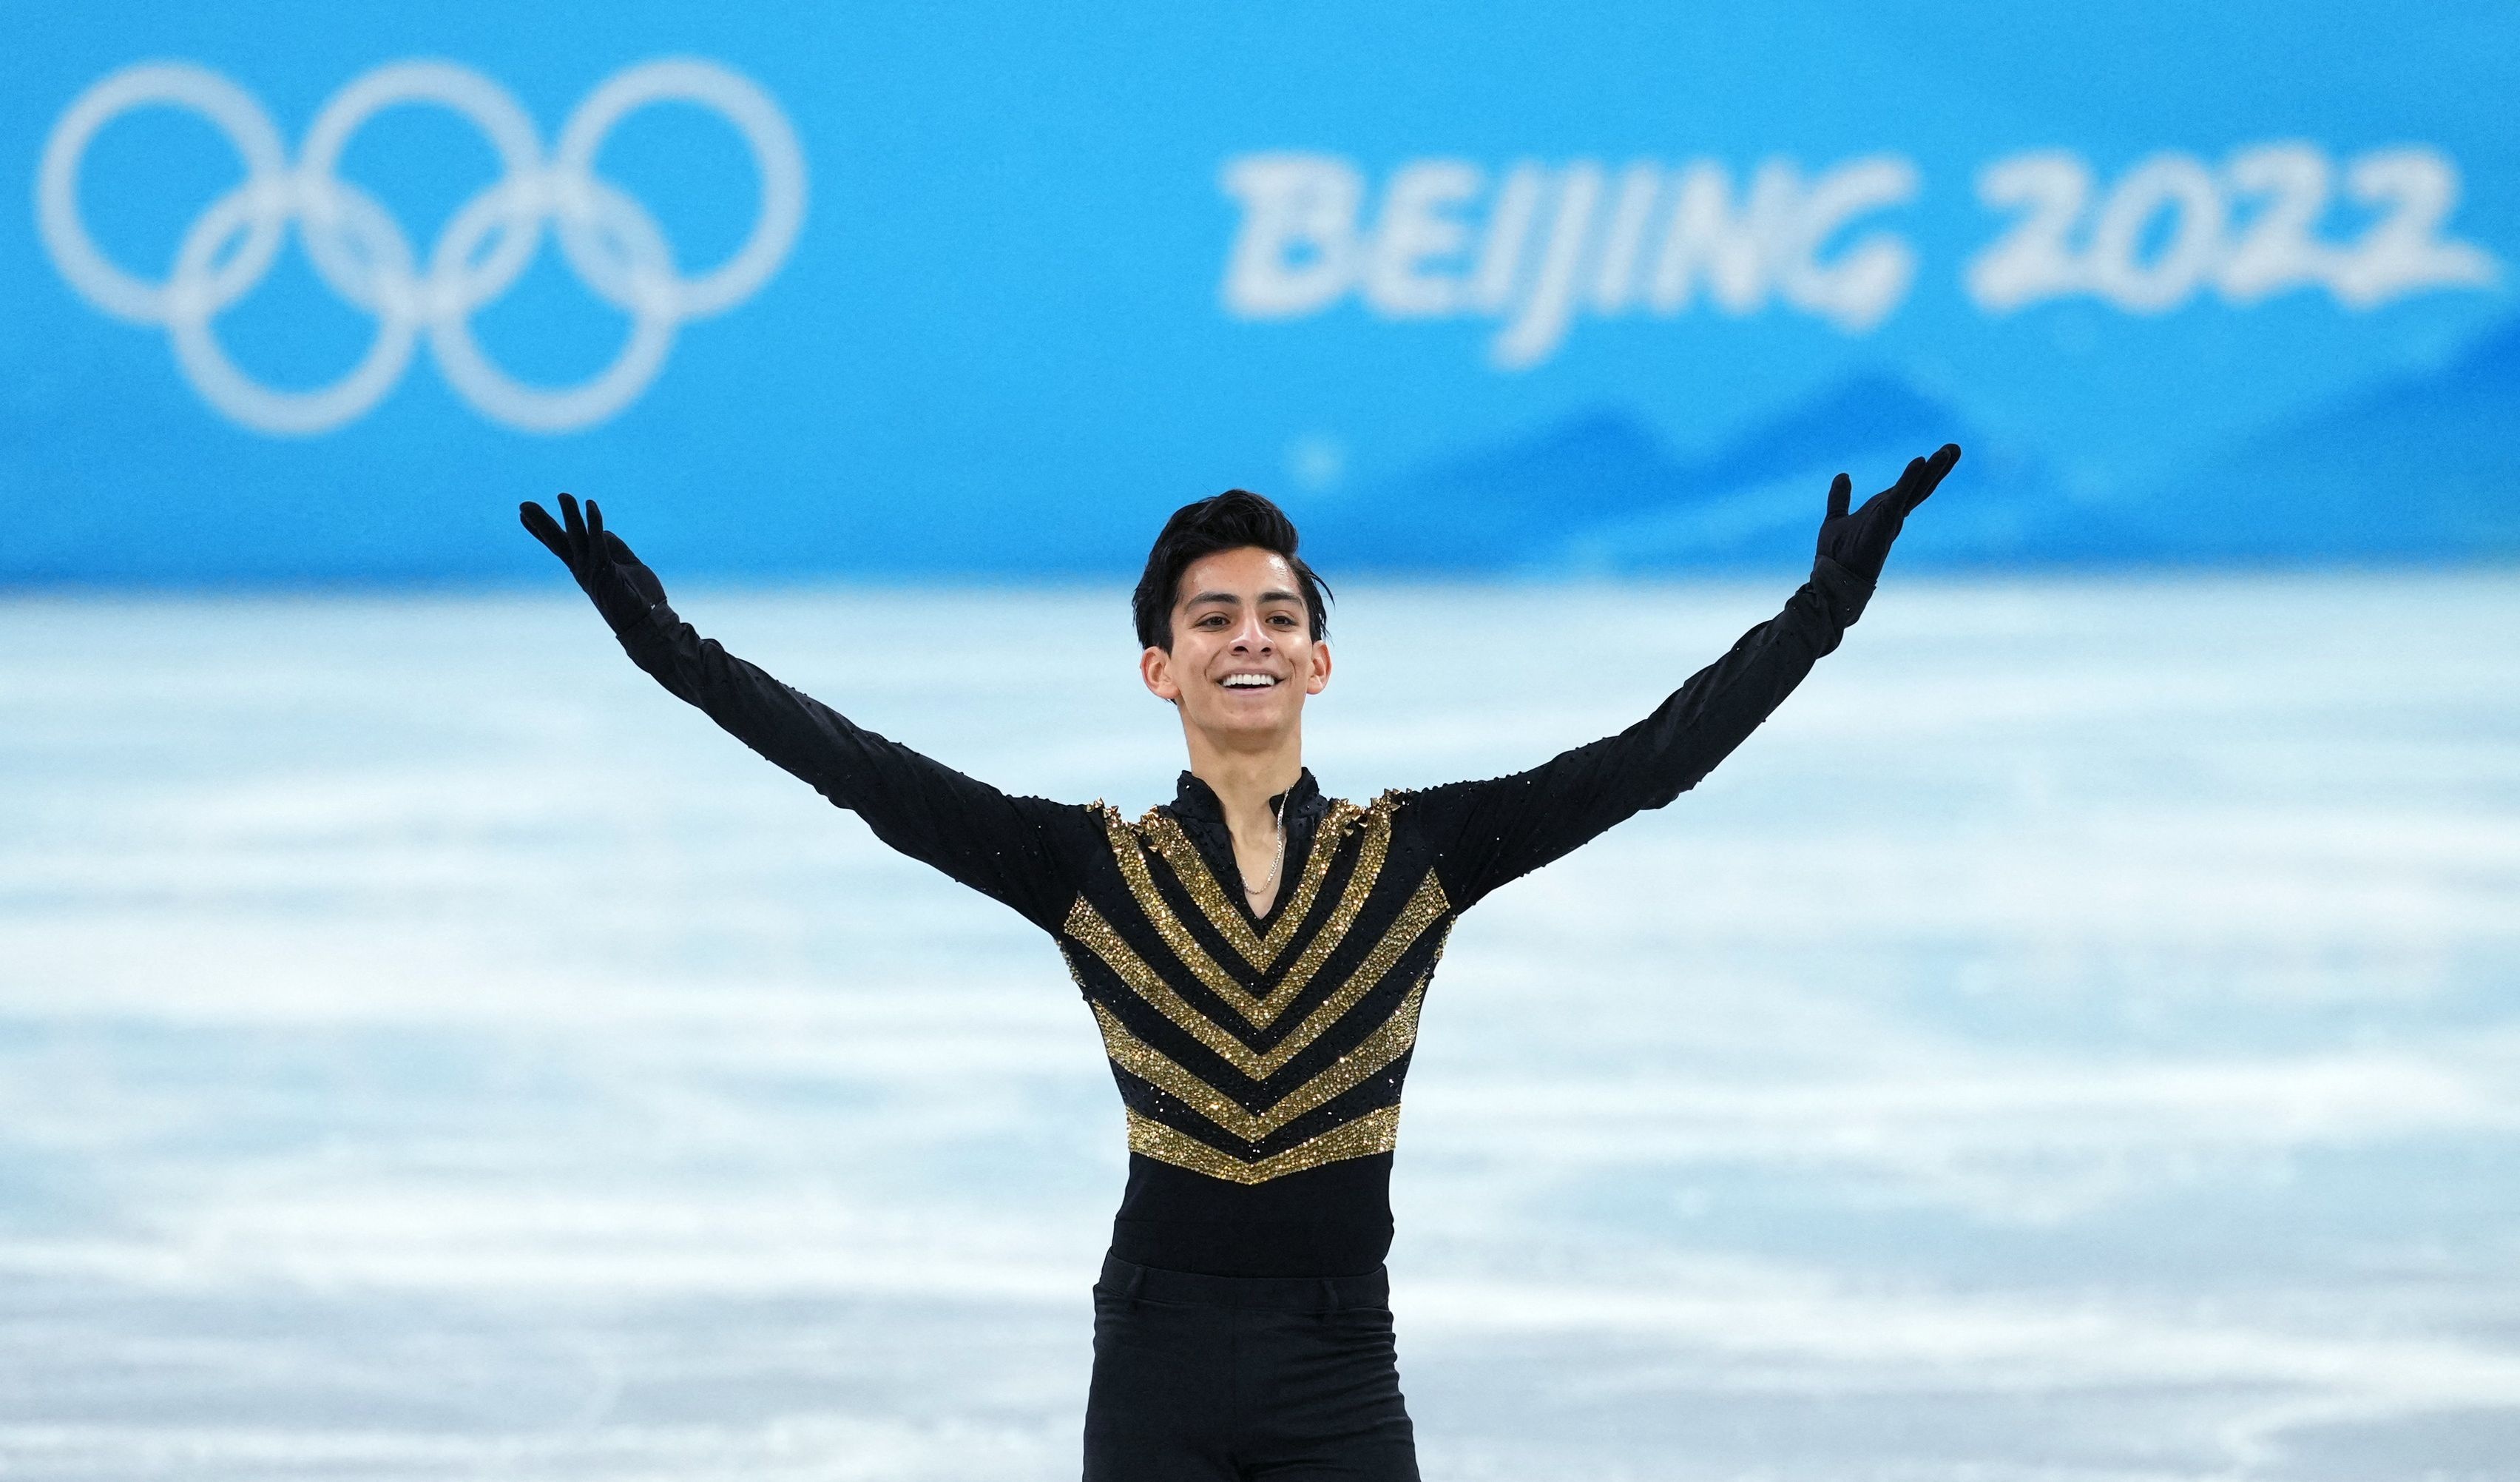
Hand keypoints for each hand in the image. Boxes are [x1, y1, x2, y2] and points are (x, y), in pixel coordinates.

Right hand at [519, 492, 670, 633]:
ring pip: (575, 538)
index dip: (541, 530)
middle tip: (522, 505)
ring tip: (563, 495)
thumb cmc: (639, 596)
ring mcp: (591, 571)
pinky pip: (598, 541)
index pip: (559, 544)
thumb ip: (612, 545)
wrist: (648, 623)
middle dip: (540, 523)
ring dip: (570, 514)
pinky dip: (594, 522)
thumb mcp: (625, 563)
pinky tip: (590, 505)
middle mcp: (582, 570)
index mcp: (584, 568)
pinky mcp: (605, 570)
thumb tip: (601, 530)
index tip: (523, 515)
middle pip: (557, 541)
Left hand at [1814, 443, 1959, 583]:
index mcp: (1885, 511)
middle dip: (1939, 467)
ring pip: (1918, 488)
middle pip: (1921, 486)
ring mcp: (1892, 516)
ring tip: (1950, 449)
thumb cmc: (1837, 554)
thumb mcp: (1837, 518)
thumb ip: (1840, 498)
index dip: (1923, 471)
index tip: (1938, 455)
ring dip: (1934, 468)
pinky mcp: (1886, 518)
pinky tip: (1921, 460)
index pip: (1909, 488)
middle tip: (1955, 447)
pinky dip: (1910, 477)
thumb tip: (1842, 476)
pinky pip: (1900, 494)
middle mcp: (1894, 514)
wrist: (1835, 577)